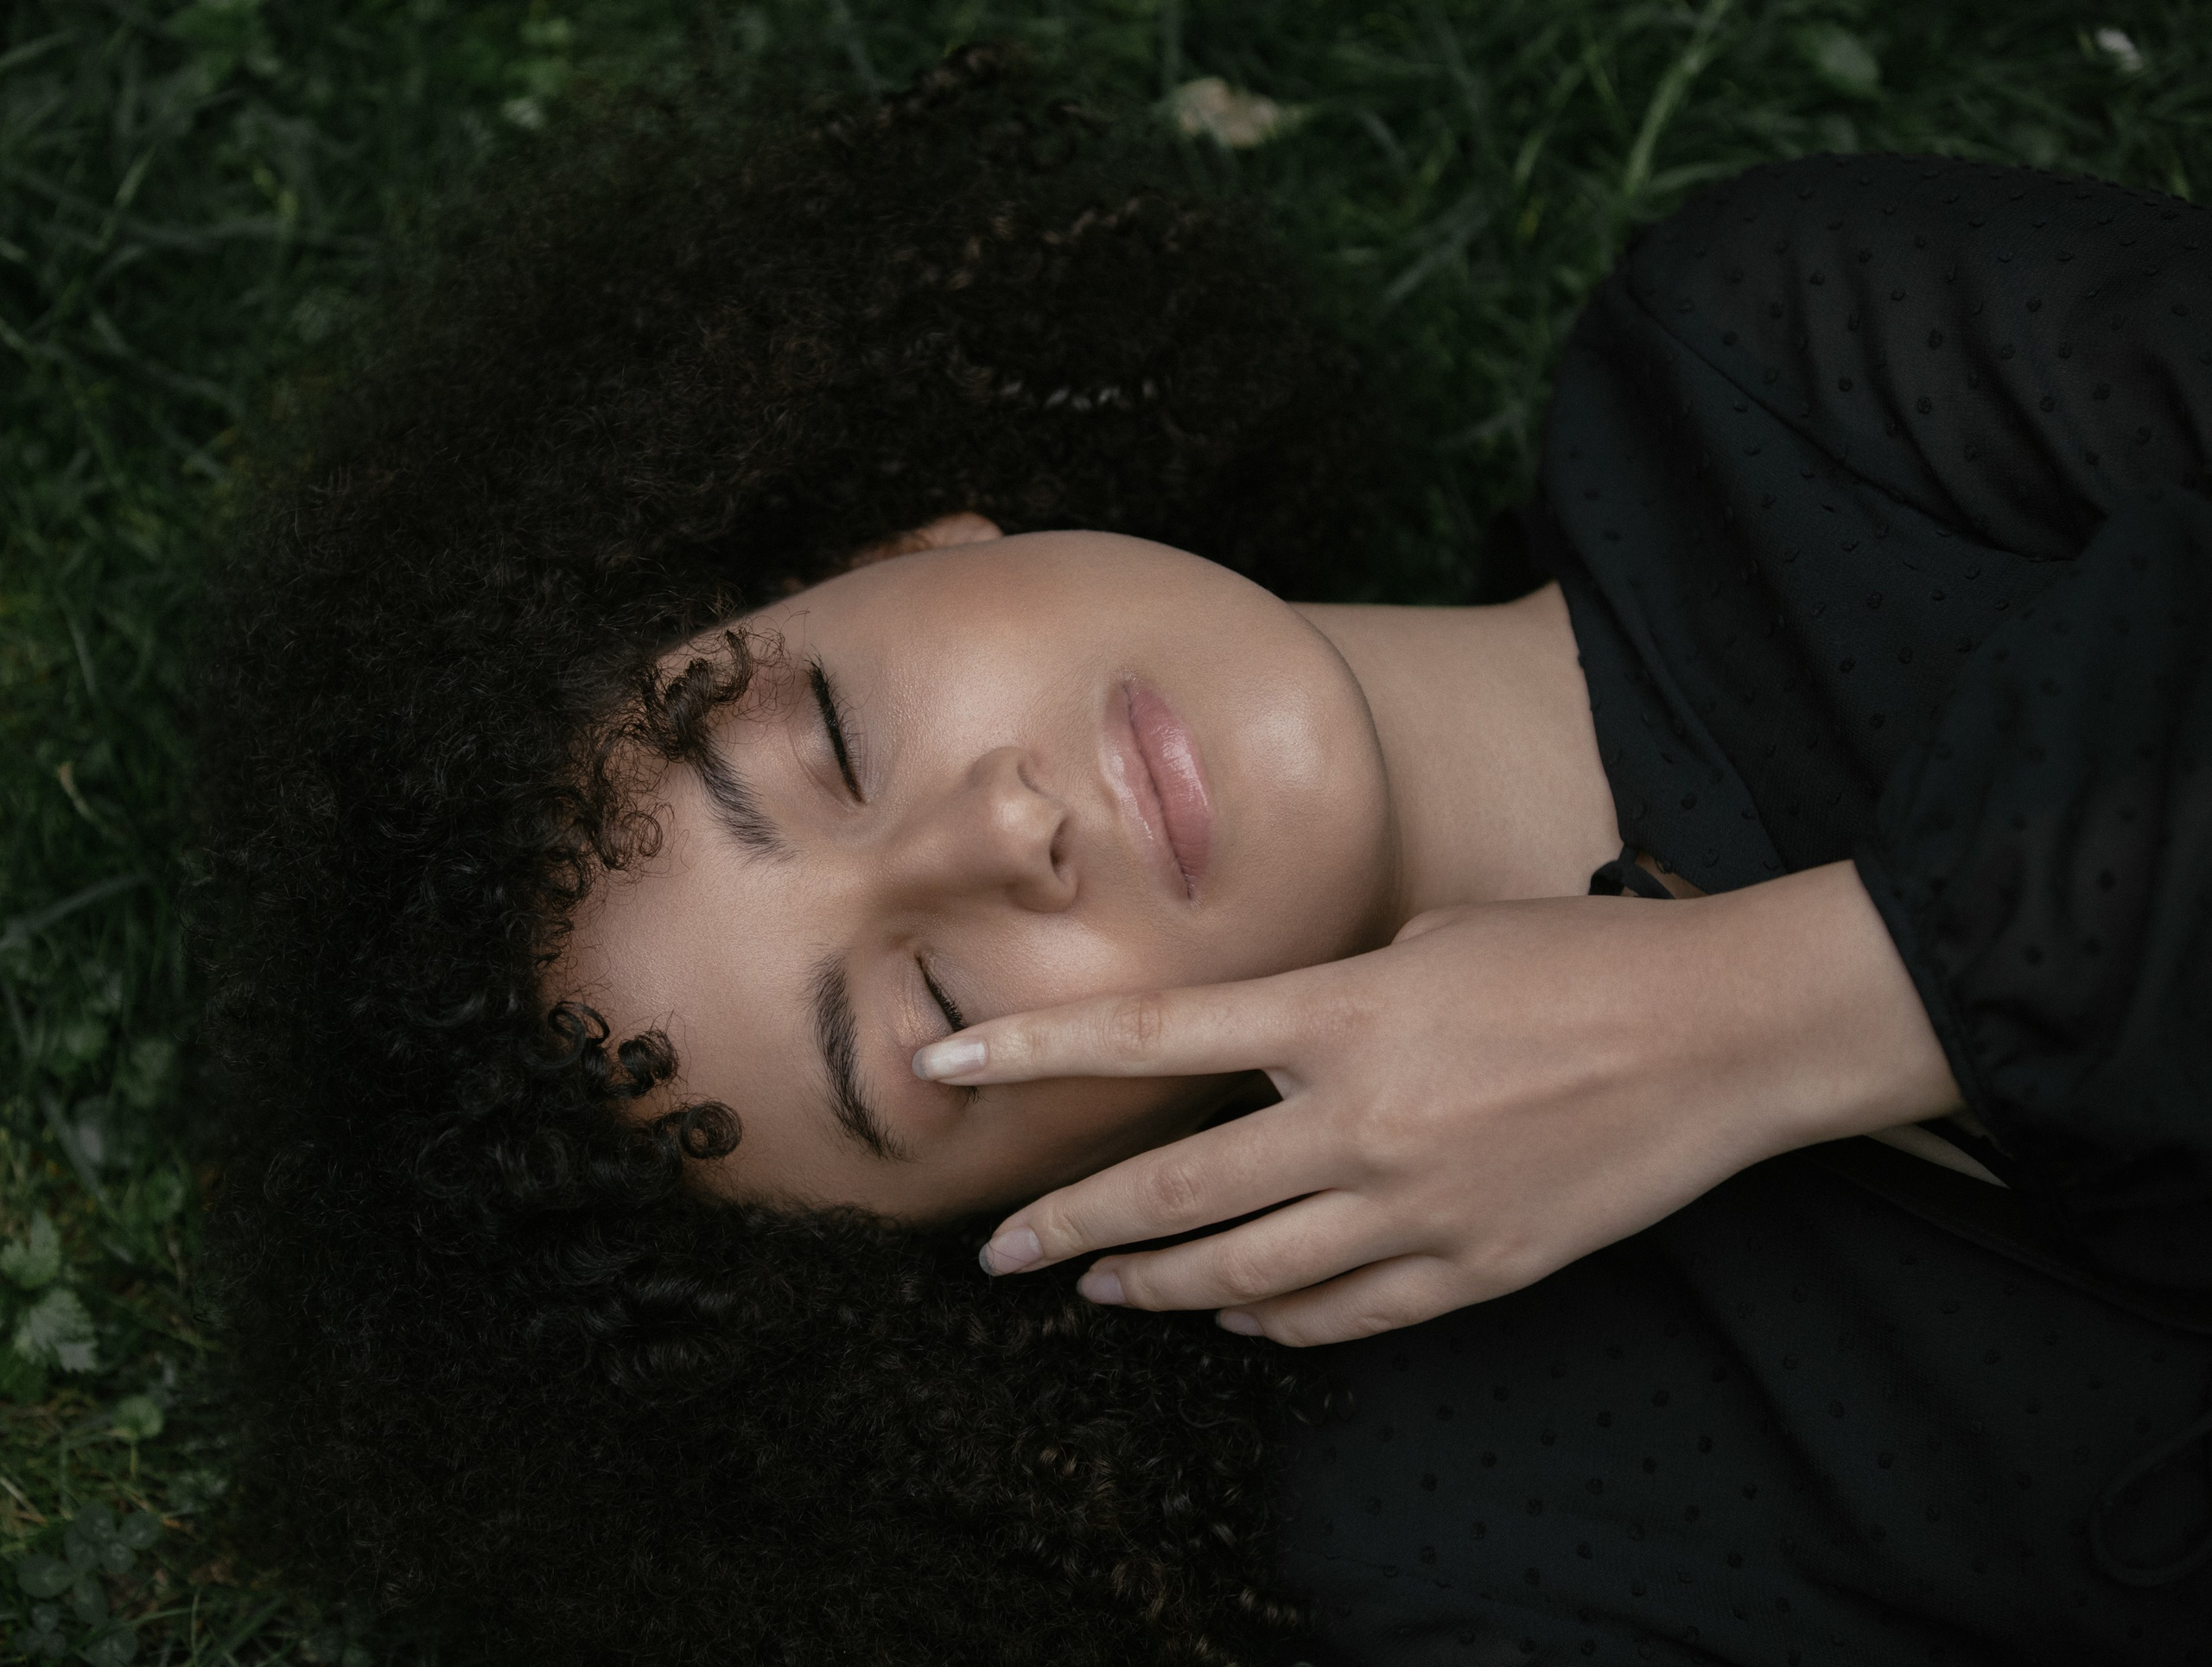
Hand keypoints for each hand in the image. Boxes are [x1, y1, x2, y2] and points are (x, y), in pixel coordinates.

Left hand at [915, 861, 1960, 1345]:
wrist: (1722, 1033)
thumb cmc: (1576, 959)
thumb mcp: (1430, 940)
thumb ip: (1333, 1000)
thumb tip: (1269, 1052)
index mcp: (1338, 1014)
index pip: (1148, 1037)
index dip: (1033, 1051)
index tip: (945, 1063)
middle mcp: (1357, 1120)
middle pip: (1176, 1191)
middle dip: (1070, 1225)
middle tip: (1001, 1252)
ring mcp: (1415, 1208)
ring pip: (1247, 1274)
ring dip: (1160, 1288)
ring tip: (1105, 1291)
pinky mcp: (1475, 1272)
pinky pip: (1345, 1316)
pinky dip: (1275, 1322)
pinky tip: (1237, 1318)